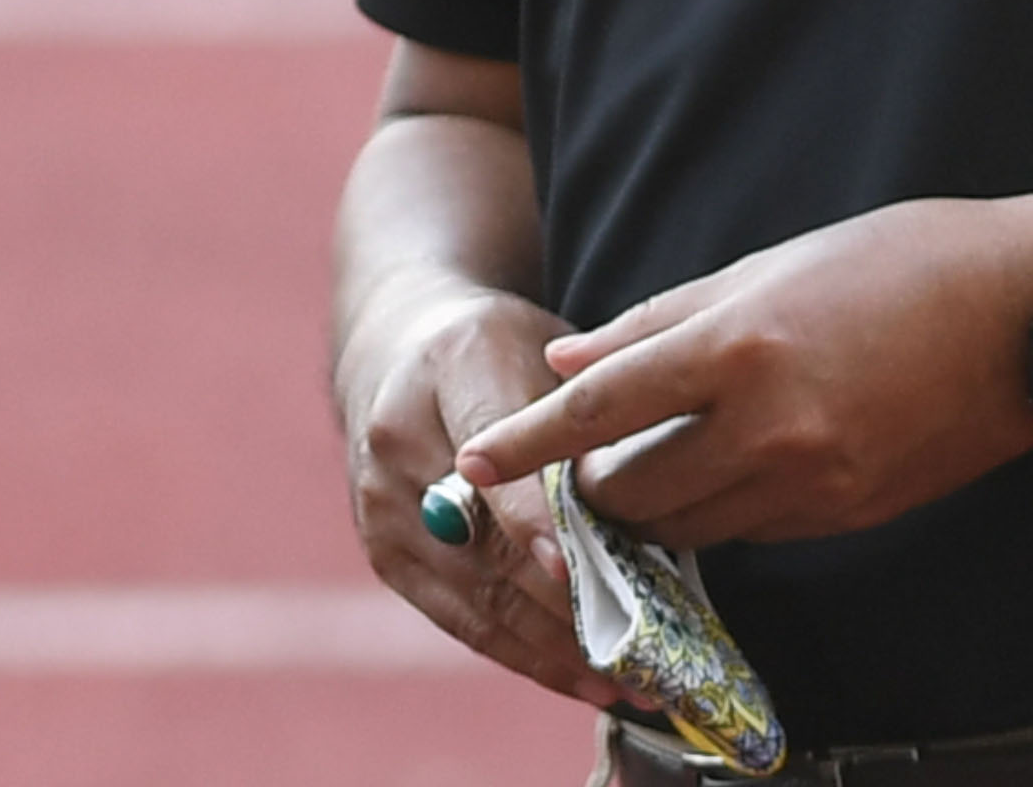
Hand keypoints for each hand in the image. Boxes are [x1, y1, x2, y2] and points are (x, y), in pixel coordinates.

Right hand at [339, 275, 624, 704]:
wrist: (400, 348)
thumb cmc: (497, 350)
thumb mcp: (543, 348)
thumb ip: (582, 419)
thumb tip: (650, 505)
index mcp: (450, 369)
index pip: (492, 454)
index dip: (528, 517)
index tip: (573, 565)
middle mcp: (398, 442)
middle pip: (485, 544)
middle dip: (566, 606)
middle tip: (643, 650)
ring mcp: (381, 507)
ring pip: (477, 597)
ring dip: (556, 650)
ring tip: (631, 684)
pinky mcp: (385, 557)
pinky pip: (463, 620)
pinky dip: (527, 656)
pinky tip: (584, 681)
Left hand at [457, 193, 1032, 553]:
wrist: (1028, 318)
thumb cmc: (903, 260)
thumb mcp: (773, 266)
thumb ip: (662, 321)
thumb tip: (570, 361)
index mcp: (742, 346)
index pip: (603, 410)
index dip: (530, 442)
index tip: (474, 464)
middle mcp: (771, 428)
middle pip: (637, 492)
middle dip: (595, 488)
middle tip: (578, 464)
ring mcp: (814, 483)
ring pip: (691, 526)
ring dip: (655, 508)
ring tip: (643, 471)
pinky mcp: (849, 517)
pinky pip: (752, 532)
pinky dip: (721, 511)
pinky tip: (725, 473)